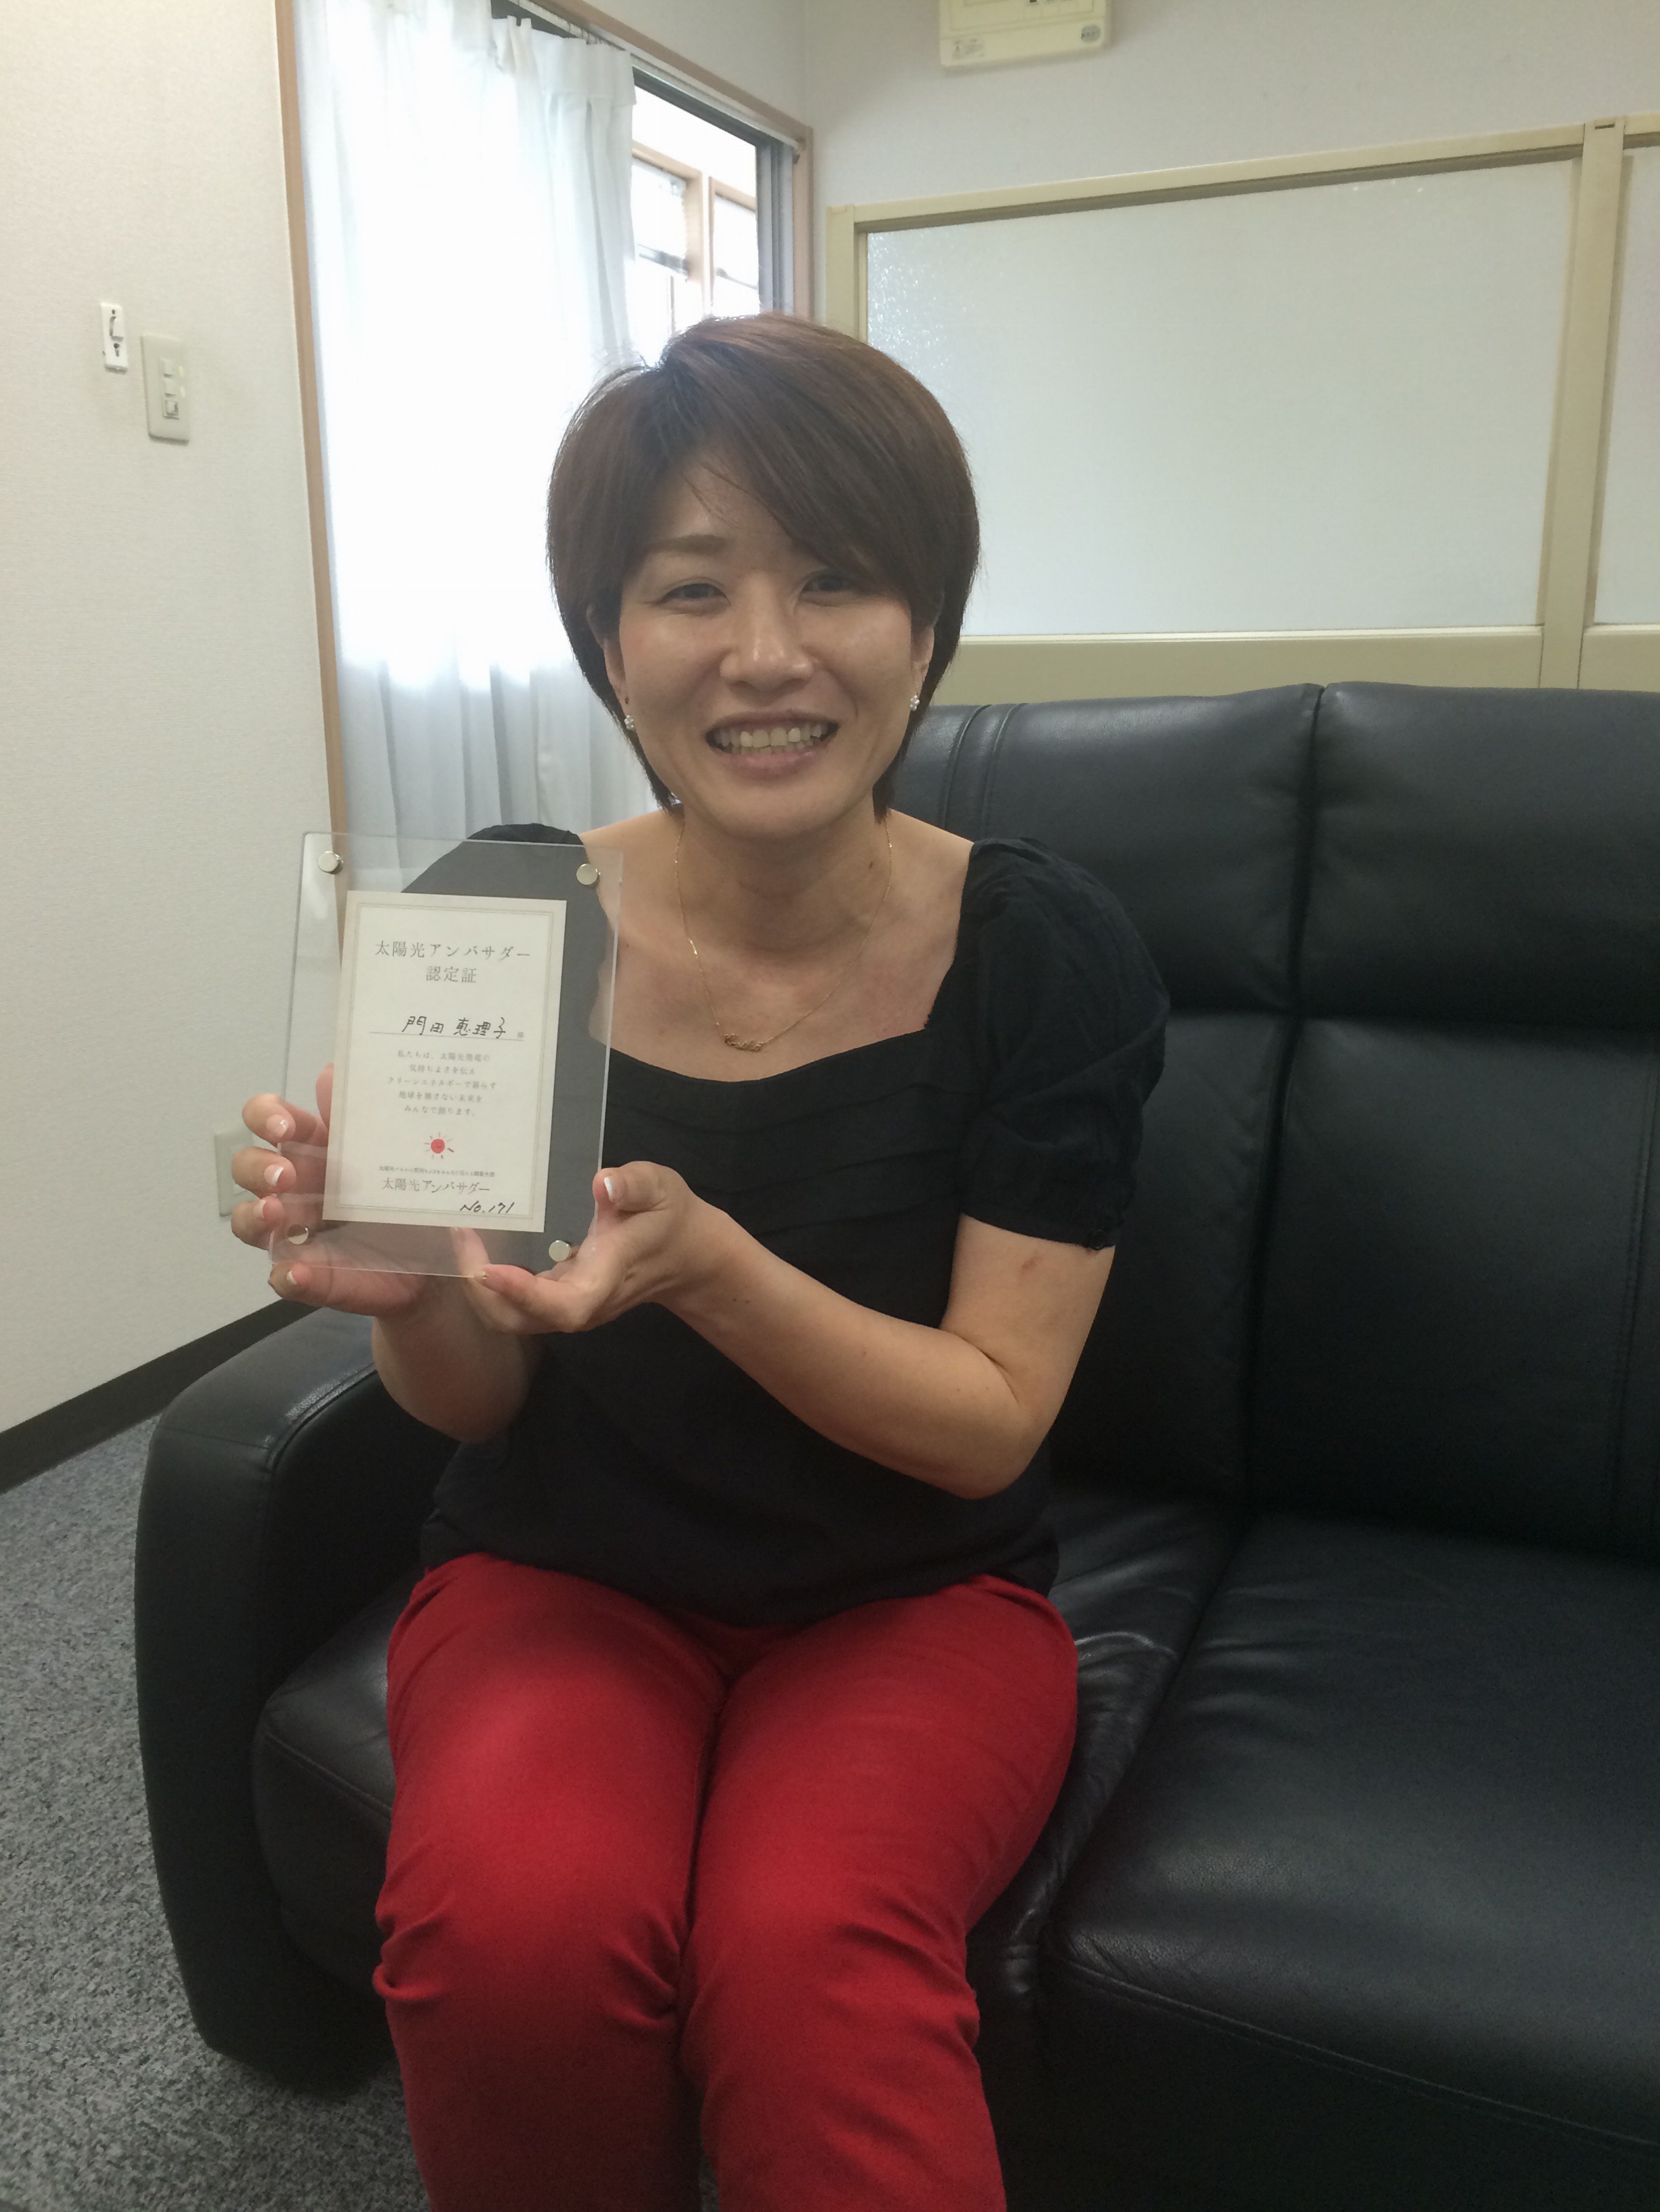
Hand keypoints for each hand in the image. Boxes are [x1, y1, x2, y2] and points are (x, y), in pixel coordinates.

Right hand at [229, 1068, 433, 1317]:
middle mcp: (296, 1185)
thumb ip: (362, 1115)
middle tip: (284, 1175)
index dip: (265, 1115)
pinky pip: (285, 1277)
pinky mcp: (312, 1274)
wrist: (442, 1254)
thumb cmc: (409, 1190)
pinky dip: (286, 1274)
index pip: (270, 1118)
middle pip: (248, 1166)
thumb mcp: (394, 1150)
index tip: (283, 1125)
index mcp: (315, 1145)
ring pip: (249, 1220)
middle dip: (257, 1167)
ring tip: (276, 1213)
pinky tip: (297, 1272)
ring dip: (254, 1215)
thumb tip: (333, 1072)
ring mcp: (297, 1231)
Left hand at [460, 1162, 723, 1335]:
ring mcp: (568, 1303)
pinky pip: (516, 1302)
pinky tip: (479, 1244)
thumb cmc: (669, 1218)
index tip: (489, 1268)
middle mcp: (582, 1302)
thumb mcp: (661, 1189)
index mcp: (607, 1279)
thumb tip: (603, 1183)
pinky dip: (490, 1281)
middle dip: (482, 1291)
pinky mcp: (558, 1297)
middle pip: (522, 1320)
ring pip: (513, 1316)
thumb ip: (635, 1186)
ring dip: (480, 1287)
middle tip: (462, 1237)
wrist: (684, 1254)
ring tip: (463, 1238)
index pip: (564, 1305)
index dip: (524, 1294)